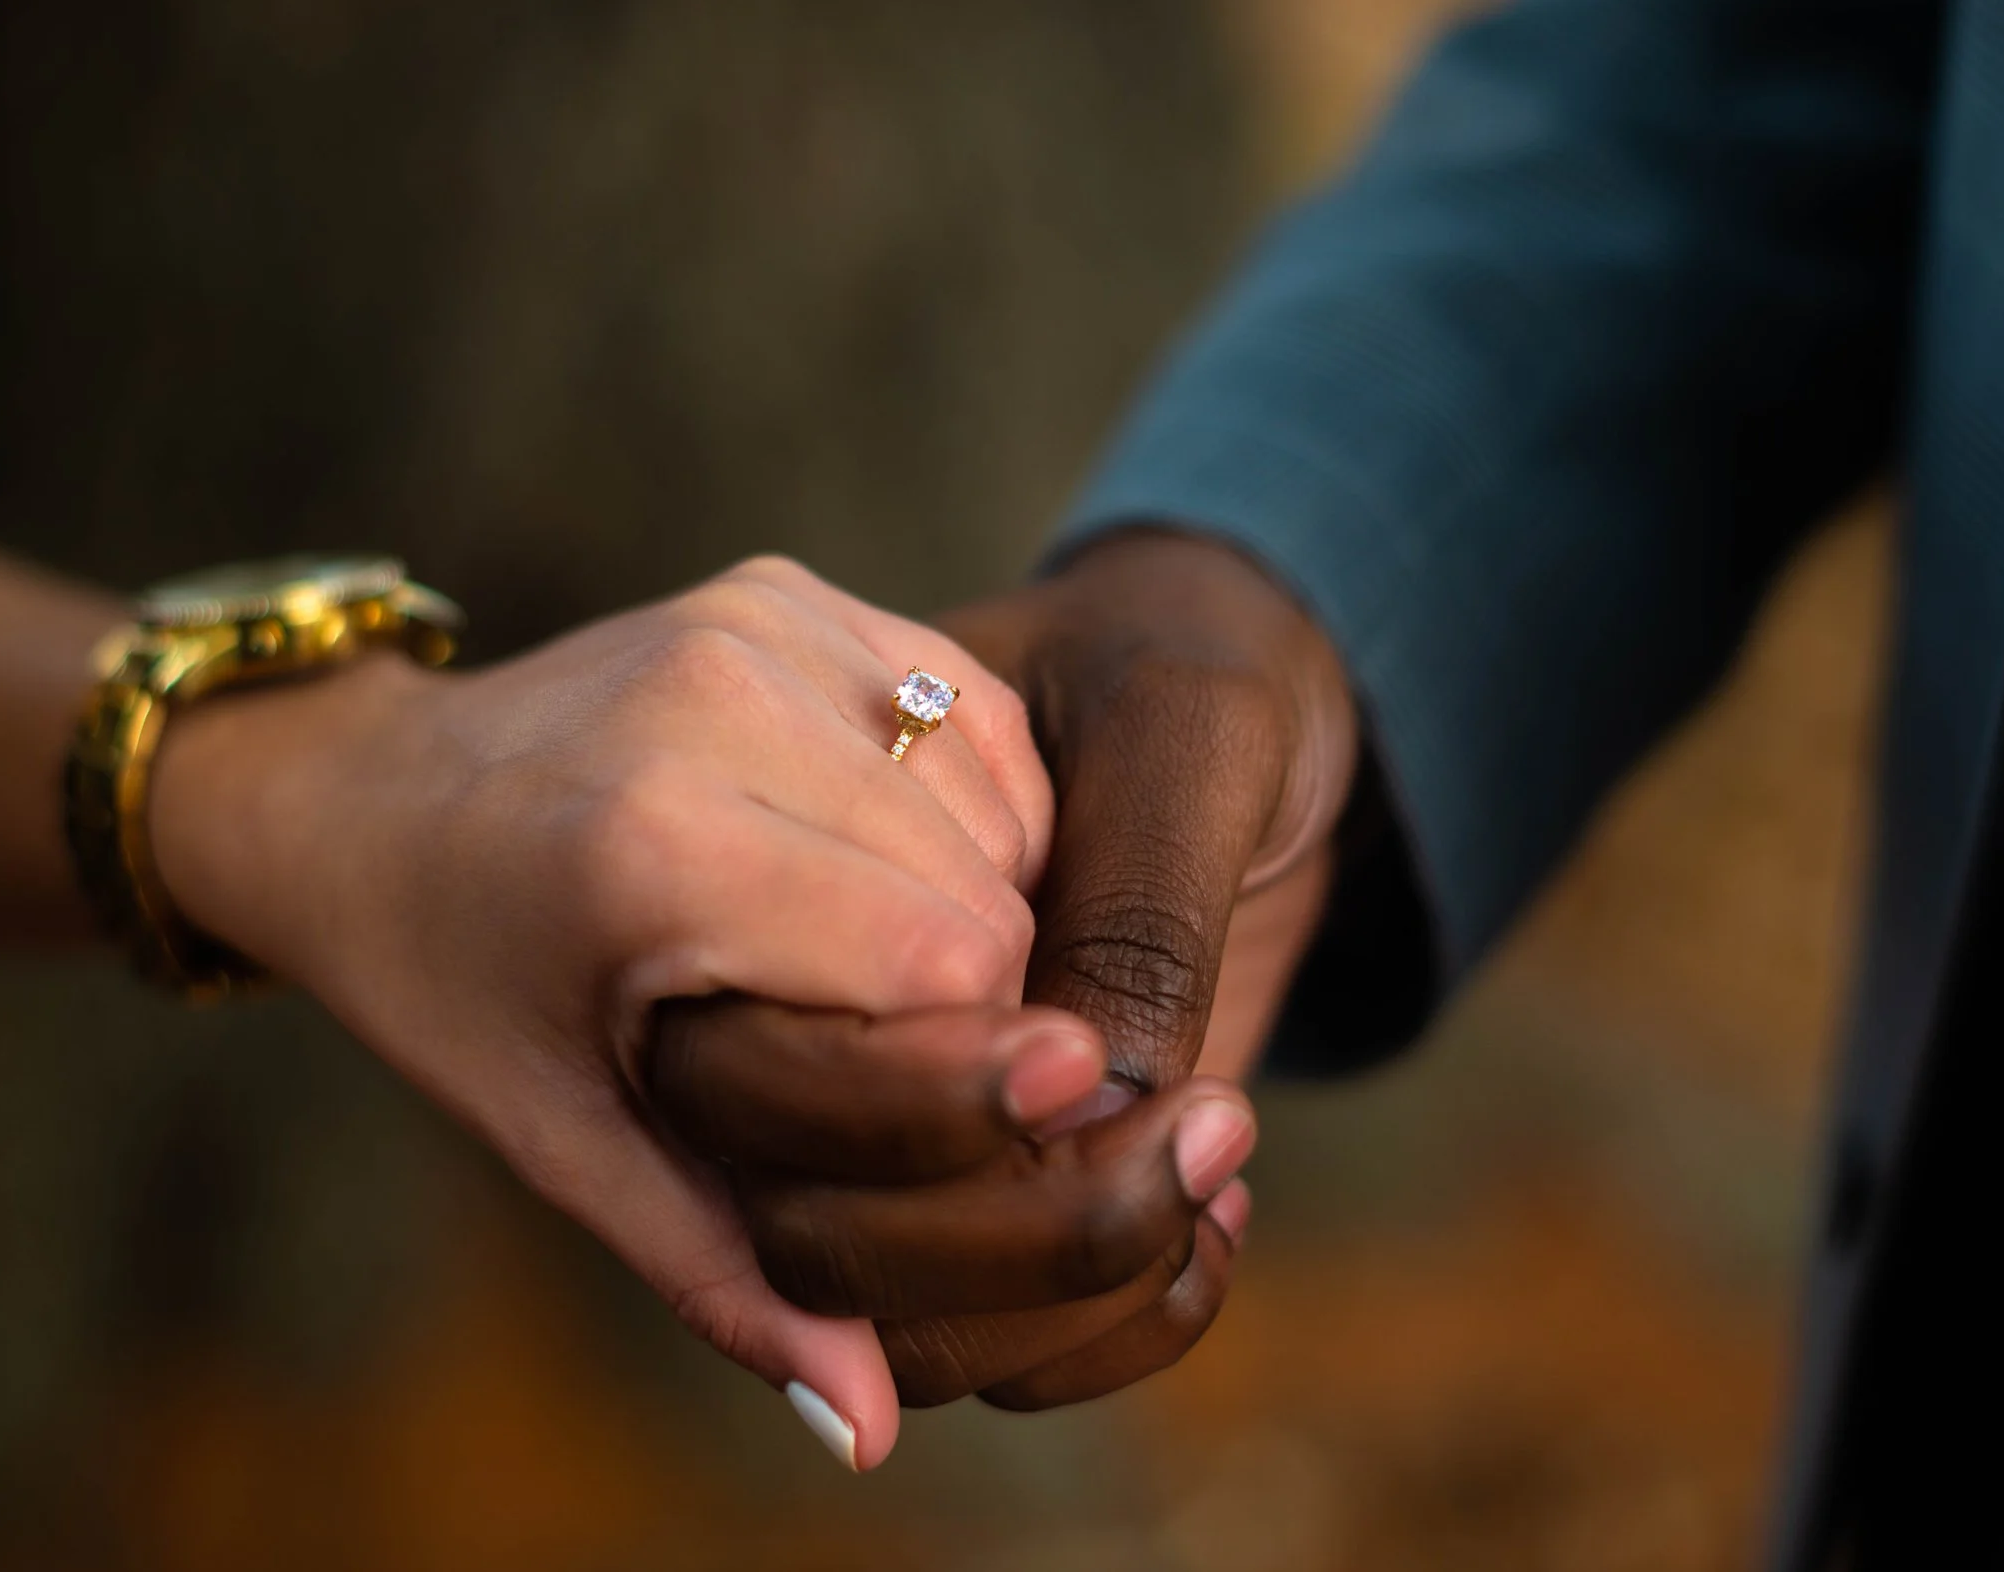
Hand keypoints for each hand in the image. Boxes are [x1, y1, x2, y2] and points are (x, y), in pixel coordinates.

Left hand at [143, 555, 1099, 1467]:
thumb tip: (867, 1425)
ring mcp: (759, 621)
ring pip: (997, 795)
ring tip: (881, 962)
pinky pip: (974, 711)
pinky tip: (888, 860)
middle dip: (987, 998)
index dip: (981, 1071)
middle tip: (912, 1060)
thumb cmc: (453, 980)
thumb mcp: (563, 1140)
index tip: (983, 1129)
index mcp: (655, 851)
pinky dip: (973, 802)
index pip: (947, 967)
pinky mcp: (787, 585)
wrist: (363, 792)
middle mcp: (718, 702)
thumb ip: (725, 1270)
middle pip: (988, 886)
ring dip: (989, 896)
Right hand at [653, 531, 1359, 1425]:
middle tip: (1216, 1130)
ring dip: (1072, 1298)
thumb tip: (1105, 1099)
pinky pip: (983, 1344)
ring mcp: (868, 1106)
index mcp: (774, 860)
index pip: (791, 1064)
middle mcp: (792, 1007)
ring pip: (892, 1318)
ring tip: (1224, 1176)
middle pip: (818, 1229)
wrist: (1228, 684)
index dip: (936, 1097)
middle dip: (1021, 1232)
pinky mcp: (967, 1178)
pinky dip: (1112, 1330)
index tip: (1103, 1057)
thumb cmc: (1191, 659)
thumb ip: (1133, 906)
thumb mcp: (1185, 731)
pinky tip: (1220, 1226)